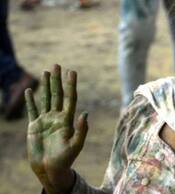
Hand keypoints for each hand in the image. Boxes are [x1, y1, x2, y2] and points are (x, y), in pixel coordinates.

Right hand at [25, 64, 87, 193]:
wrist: (51, 169)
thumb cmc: (66, 159)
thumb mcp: (76, 145)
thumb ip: (81, 130)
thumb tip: (85, 113)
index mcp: (68, 120)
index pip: (70, 98)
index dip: (71, 85)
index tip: (72, 72)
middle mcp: (57, 117)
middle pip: (57, 94)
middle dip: (57, 80)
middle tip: (57, 65)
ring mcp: (46, 120)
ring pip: (46, 99)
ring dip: (45, 85)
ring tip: (46, 72)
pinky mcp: (35, 126)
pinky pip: (33, 110)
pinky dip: (31, 100)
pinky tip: (30, 90)